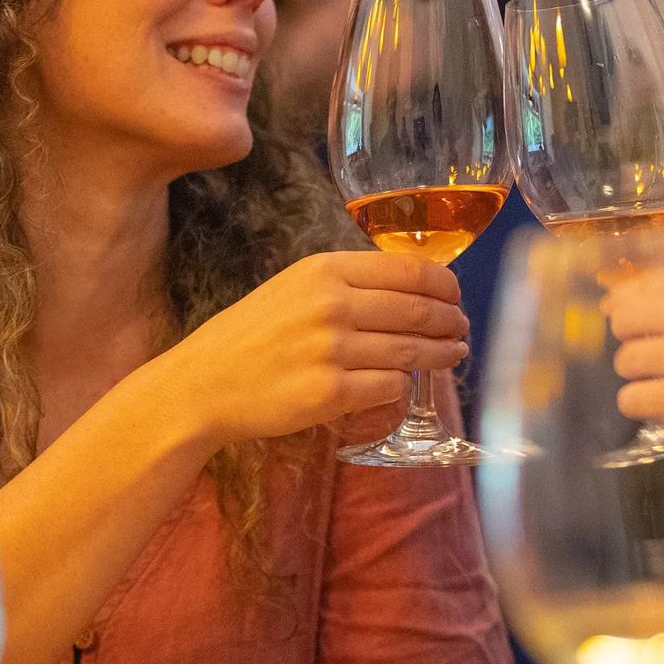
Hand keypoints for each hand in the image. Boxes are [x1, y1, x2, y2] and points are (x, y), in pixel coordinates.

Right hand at [162, 250, 468, 445]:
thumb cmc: (251, 335)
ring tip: (454, 354)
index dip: (445, 285)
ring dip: (442, 354)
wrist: (202, 384)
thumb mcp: (294, 288)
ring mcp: (331, 350)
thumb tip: (415, 288)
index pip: (410, 270)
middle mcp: (331, 304)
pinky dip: (404, 384)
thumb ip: (348, 283)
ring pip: (411, 350)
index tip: (456, 295)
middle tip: (462, 329)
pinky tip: (406, 382)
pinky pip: (390, 386)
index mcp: (324, 269)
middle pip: (419, 310)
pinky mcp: (330, 393)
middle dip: (451, 321)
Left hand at [602, 252, 663, 450]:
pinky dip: (646, 402)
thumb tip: (650, 253)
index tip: (635, 312)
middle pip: (619, 319)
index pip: (632, 284)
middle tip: (659, 345)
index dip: (628, 298)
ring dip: (642, 370)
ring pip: (625, 363)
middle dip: (634, 331)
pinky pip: (635, 401)